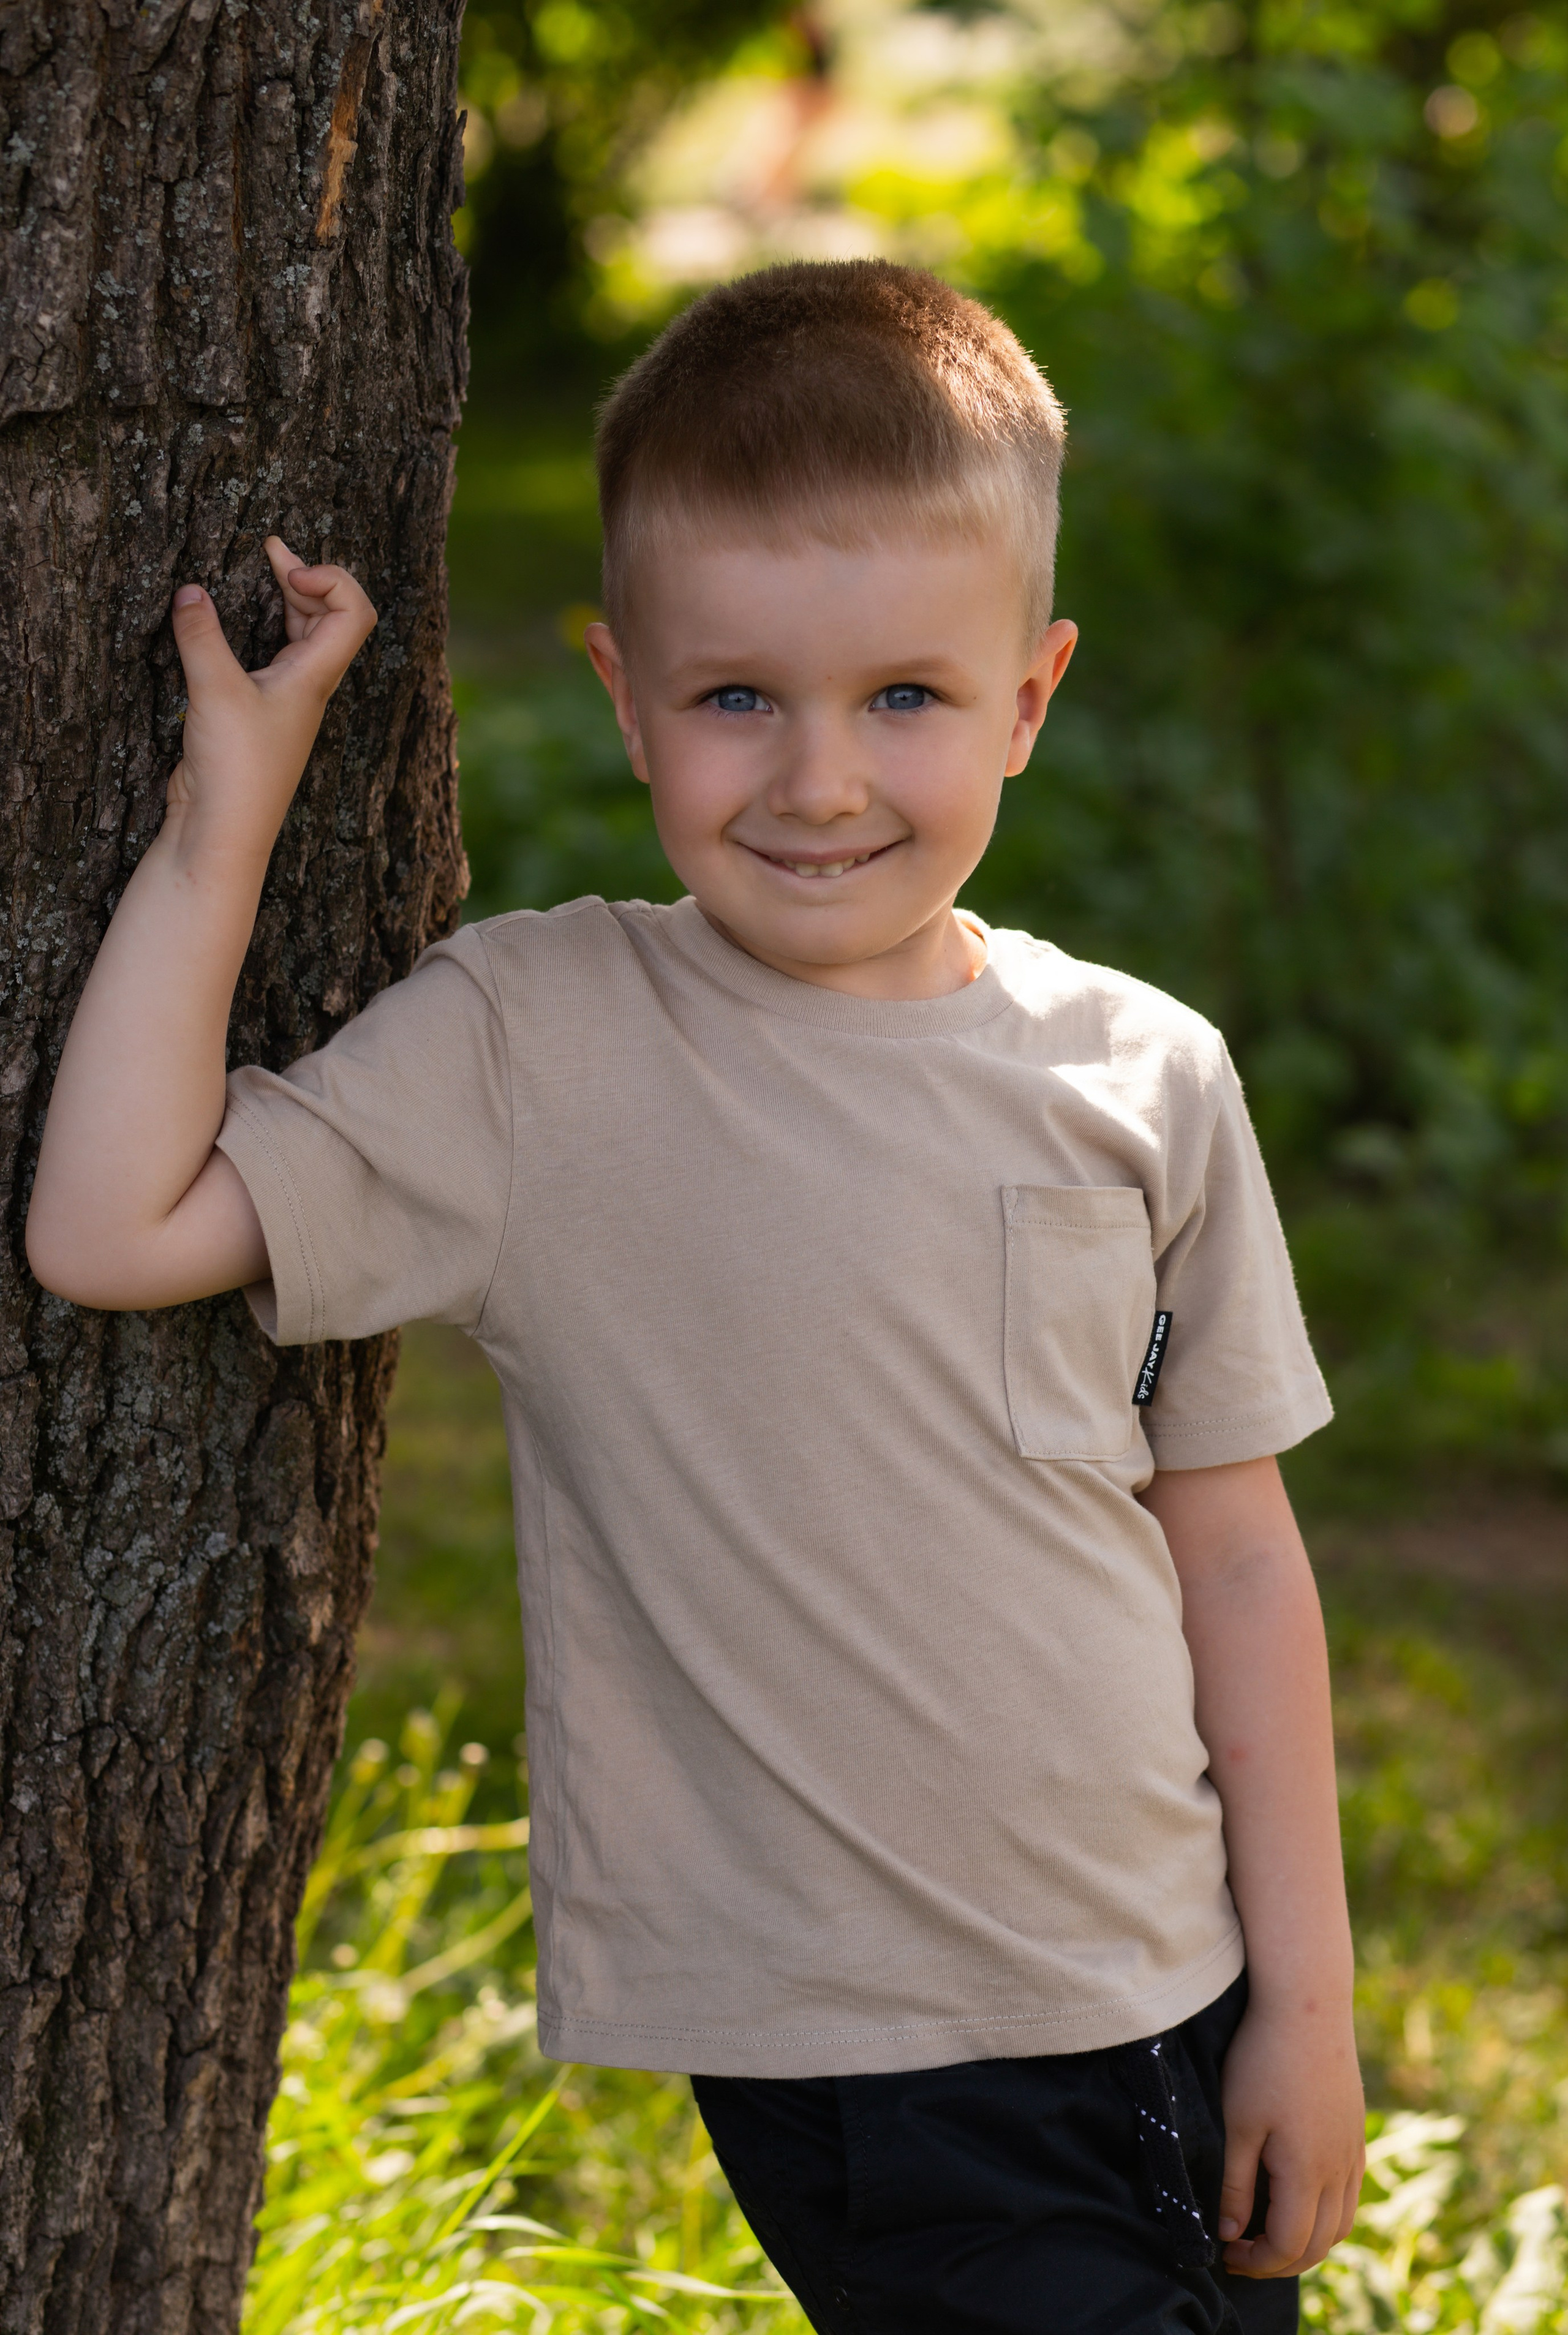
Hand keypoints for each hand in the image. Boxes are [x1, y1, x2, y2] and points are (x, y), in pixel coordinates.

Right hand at [165, 537, 376, 861]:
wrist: (224, 831)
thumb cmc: (237, 768)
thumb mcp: (215, 692)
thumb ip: (201, 637)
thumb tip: (189, 591)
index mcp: (315, 677)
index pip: (354, 612)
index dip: (331, 578)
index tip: (286, 570)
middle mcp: (307, 686)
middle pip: (330, 617)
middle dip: (305, 577)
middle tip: (270, 550)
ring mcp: (284, 700)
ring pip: (300, 637)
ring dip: (286, 601)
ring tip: (262, 570)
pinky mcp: (256, 713)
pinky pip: (271, 657)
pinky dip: (259, 629)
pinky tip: (229, 623)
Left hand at [1217, 1996, 1364, 2276]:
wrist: (1307, 2005)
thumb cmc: (1262, 2059)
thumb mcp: (1237, 2122)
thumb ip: (1233, 2184)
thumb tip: (1228, 2234)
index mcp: (1307, 2173)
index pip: (1290, 2245)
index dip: (1257, 2262)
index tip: (1225, 2254)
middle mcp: (1340, 2171)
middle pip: (1320, 2244)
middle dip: (1281, 2262)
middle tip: (1242, 2254)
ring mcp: (1353, 2153)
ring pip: (1341, 2224)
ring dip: (1308, 2242)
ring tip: (1268, 2234)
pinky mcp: (1355, 2135)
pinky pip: (1349, 2196)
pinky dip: (1326, 2215)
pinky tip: (1297, 2199)